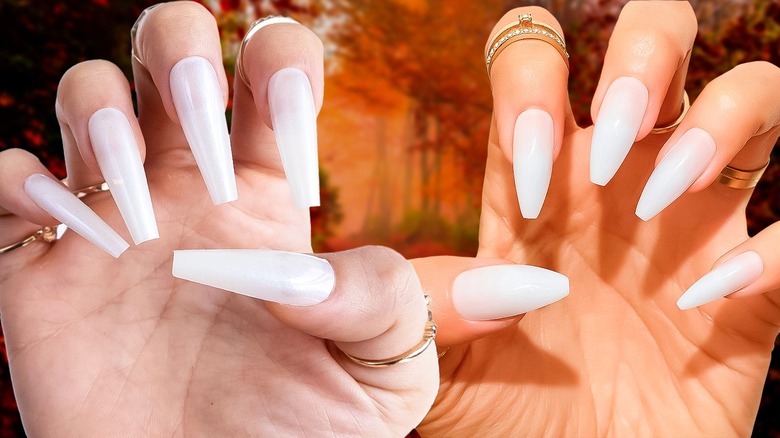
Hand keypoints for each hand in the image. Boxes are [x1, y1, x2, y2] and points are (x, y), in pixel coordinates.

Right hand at [0, 3, 435, 435]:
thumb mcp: (383, 373)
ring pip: (88, 96)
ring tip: (136, 191)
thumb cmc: (305, 437)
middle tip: (201, 116)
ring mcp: (116, 223)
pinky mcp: (48, 271)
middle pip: (171, 52)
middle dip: (180, 50)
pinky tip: (65, 222)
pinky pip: (8, 182)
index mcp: (270, 197)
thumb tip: (304, 264)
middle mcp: (190, 191)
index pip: (272, 75)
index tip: (292, 116)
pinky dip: (19, 179)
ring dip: (99, 108)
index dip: (280, 61)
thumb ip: (384, 300)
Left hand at [415, 3, 779, 435]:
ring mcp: (696, 218)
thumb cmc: (501, 418)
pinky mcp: (756, 279)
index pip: (537, 57)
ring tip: (665, 199)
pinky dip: (776, 248)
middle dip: (645, 62)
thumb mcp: (427, 361)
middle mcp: (621, 177)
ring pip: (751, 96)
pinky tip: (707, 302)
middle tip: (615, 149)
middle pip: (658, 36)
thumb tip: (326, 276)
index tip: (525, 185)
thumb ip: (392, 309)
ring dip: (720, 123)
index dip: (533, 86)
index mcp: (538, 176)